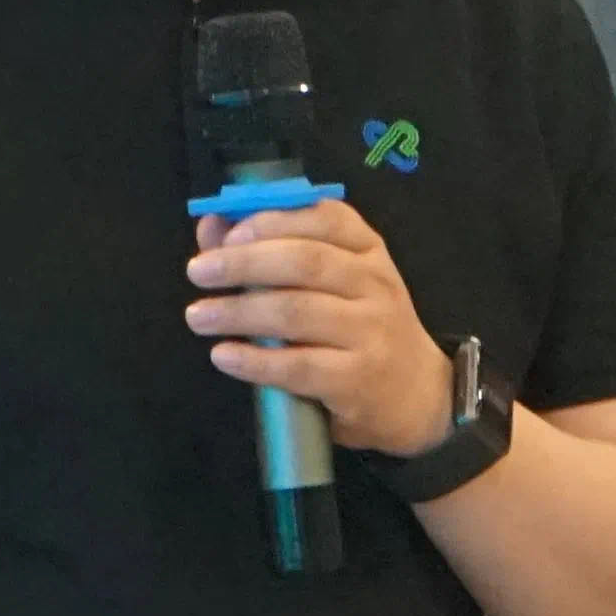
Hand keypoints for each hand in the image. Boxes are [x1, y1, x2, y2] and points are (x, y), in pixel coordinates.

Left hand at [186, 197, 452, 455]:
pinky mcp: (358, 379)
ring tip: (199, 316)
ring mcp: (370, 332)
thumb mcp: (332, 284)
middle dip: (243, 263)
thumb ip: (273, 250)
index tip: (227, 234)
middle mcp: (374, 284)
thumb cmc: (361, 330)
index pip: (323, 218)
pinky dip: (254, 360)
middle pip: (304, 262)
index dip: (271, 221)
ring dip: (238, 312)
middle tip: (198, 271)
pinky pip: (298, 366)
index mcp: (368, 249)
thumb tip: (212, 227)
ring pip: (296, 312)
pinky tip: (224, 355)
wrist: (417, 397)